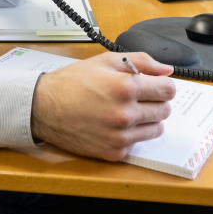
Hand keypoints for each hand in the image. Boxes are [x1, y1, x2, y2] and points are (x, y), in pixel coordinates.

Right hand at [30, 52, 175, 160]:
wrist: (44, 108)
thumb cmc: (72, 82)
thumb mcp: (106, 61)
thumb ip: (141, 62)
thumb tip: (166, 70)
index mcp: (126, 88)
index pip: (168, 90)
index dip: (163, 85)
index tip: (156, 85)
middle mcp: (125, 114)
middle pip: (165, 110)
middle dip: (156, 101)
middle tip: (138, 97)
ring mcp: (120, 136)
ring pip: (156, 129)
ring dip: (147, 119)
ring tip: (126, 110)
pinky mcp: (114, 152)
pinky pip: (137, 143)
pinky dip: (131, 134)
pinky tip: (114, 124)